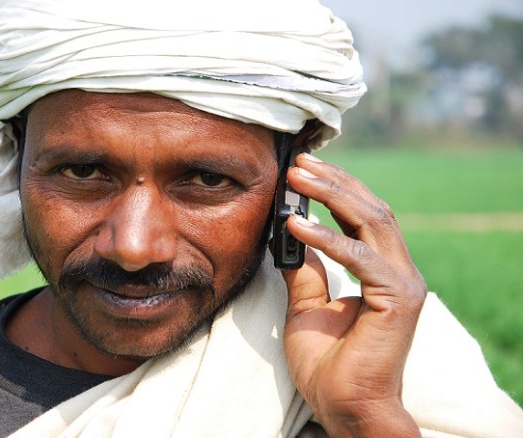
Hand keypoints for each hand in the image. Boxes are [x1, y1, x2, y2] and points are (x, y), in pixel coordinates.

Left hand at [281, 153, 426, 436]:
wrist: (345, 407)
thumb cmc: (328, 364)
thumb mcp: (307, 307)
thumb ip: (306, 273)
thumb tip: (291, 239)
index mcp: (381, 270)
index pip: (362, 215)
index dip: (334, 188)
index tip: (301, 170)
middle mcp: (398, 271)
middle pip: (370, 208)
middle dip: (333, 181)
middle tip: (298, 163)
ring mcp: (403, 283)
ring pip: (372, 221)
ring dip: (333, 195)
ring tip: (297, 179)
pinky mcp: (398, 299)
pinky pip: (361, 258)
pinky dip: (328, 239)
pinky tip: (297, 225)